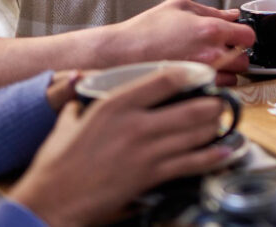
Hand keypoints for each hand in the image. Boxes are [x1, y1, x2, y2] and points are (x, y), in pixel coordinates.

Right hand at [9, 70, 229, 226]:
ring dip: (214, 128)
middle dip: (212, 104)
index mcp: (115, 105)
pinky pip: (191, 163)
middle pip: (190, 107)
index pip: (164, 79)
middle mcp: (135, 124)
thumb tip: (81, 81)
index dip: (191, 74)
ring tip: (222, 123)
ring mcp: (146, 151)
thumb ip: (80, 99)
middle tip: (220, 103)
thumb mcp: (67, 121)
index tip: (204, 74)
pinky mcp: (150, 176)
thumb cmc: (56, 163)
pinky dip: (213, 157)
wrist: (50, 201)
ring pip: (195, 134)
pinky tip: (225, 151)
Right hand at [112, 0, 253, 85]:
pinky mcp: (192, 92)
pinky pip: (215, 93)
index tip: (237, 38)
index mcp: (210, 30)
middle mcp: (211, 55)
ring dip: (226, 74)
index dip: (244, 36)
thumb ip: (210, 10)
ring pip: (232, 80)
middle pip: (244, 61)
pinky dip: (212, 88)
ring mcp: (202, 76)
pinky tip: (198, 80)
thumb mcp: (178, 7)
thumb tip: (232, 14)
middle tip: (222, 53)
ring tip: (208, 68)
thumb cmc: (144, 30)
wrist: (118, 55)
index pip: (248, 37)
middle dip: (236, 56)